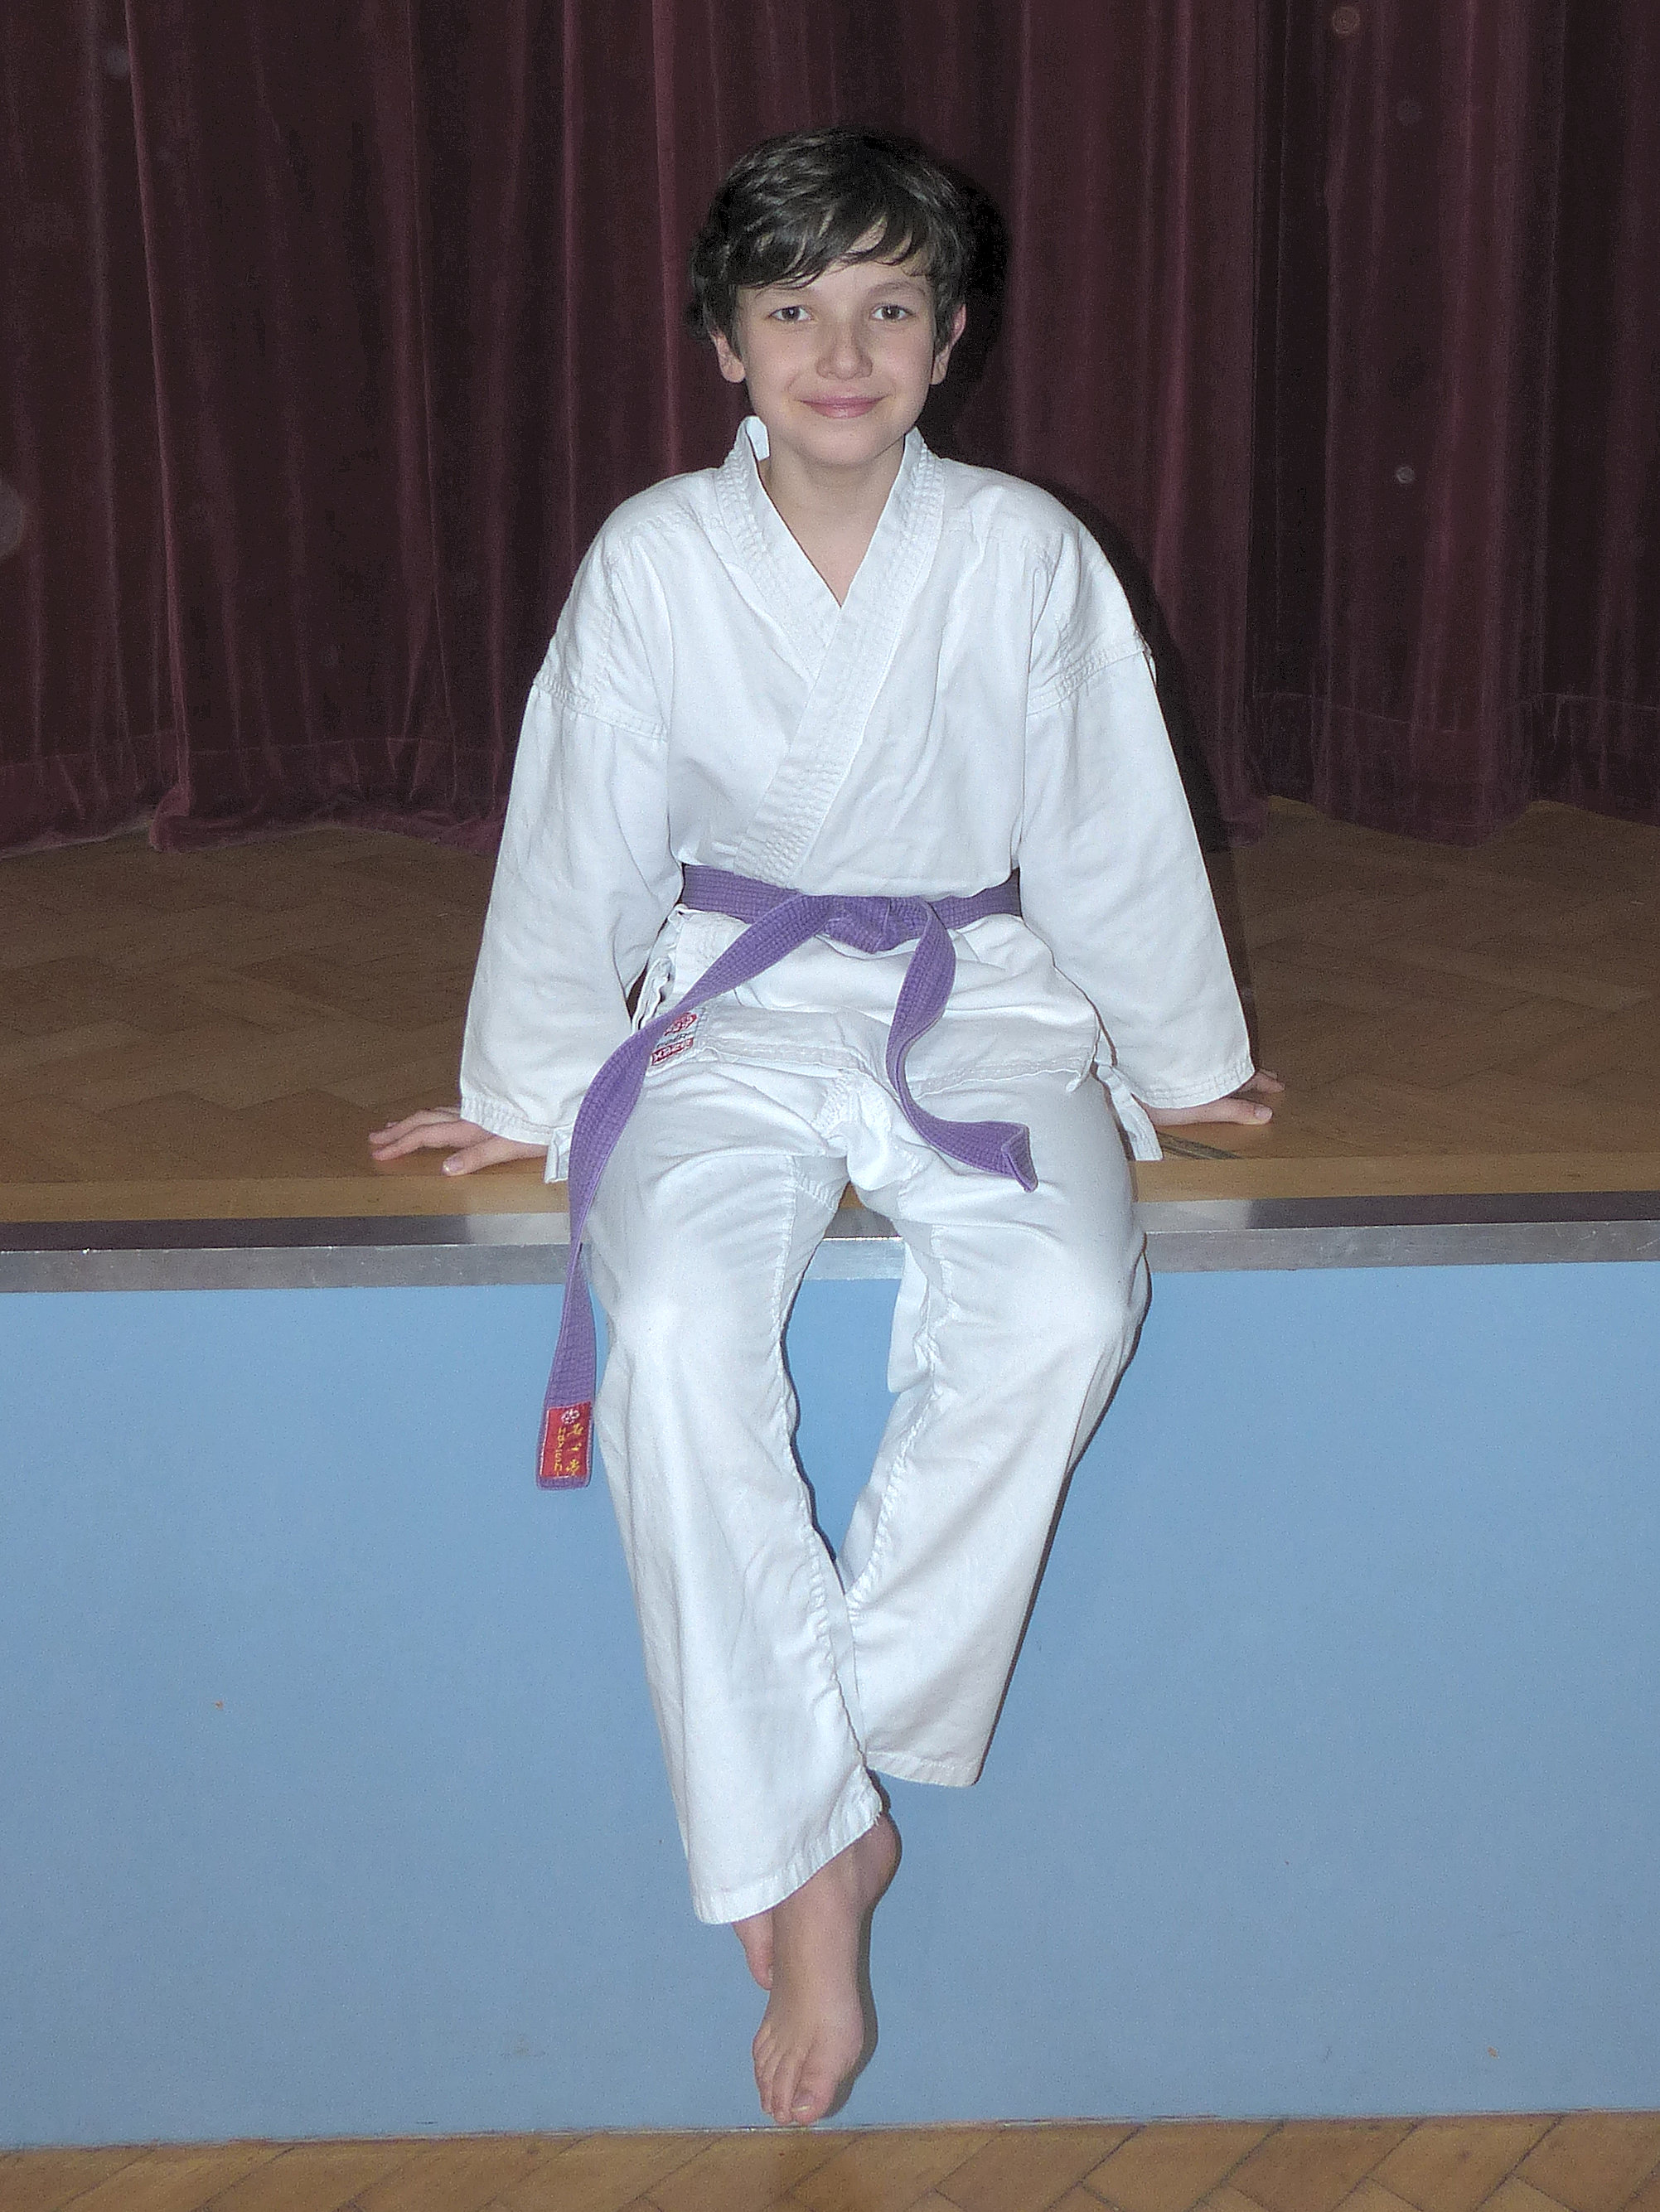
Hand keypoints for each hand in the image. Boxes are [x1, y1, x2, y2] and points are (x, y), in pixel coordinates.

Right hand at [368, 1108, 547, 1175]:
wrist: (561, 1109)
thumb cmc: (540, 1131)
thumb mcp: (509, 1147)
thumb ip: (477, 1158)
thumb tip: (445, 1169)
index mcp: (469, 1129)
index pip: (426, 1135)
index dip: (401, 1144)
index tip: (379, 1153)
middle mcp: (469, 1118)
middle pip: (424, 1121)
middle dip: (398, 1131)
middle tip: (374, 1139)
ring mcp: (476, 1113)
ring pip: (435, 1114)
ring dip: (411, 1122)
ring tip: (392, 1127)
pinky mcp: (486, 1111)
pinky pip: (448, 1112)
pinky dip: (431, 1117)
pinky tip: (434, 1119)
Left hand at [1142, 1068, 1283, 1129]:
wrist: (1135, 1078)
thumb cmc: (1170, 1096)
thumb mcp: (1206, 1108)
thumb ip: (1234, 1111)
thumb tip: (1266, 1116)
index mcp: (1222, 1075)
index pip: (1250, 1077)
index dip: (1264, 1082)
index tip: (1278, 1084)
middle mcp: (1211, 1062)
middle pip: (1238, 1064)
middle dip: (1252, 1071)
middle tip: (1268, 1074)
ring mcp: (1195, 1057)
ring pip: (1223, 1058)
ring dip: (1235, 1063)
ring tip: (1242, 1068)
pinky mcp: (1177, 1057)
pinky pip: (1205, 1056)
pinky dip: (1215, 1060)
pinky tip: (1210, 1064)